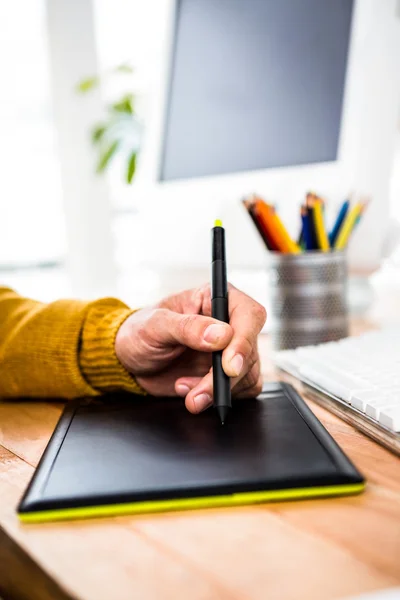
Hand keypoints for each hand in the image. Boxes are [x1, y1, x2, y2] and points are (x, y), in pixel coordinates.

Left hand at [115, 283, 265, 412]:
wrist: (130, 360)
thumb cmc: (140, 332)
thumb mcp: (155, 325)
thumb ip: (188, 327)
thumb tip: (221, 334)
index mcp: (216, 299)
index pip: (249, 315)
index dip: (244, 341)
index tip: (228, 366)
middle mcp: (230, 323)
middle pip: (249, 351)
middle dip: (224, 378)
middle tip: (199, 393)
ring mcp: (230, 350)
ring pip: (247, 375)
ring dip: (217, 391)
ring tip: (185, 390)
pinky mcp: (228, 374)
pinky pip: (241, 390)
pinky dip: (217, 397)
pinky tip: (190, 391)